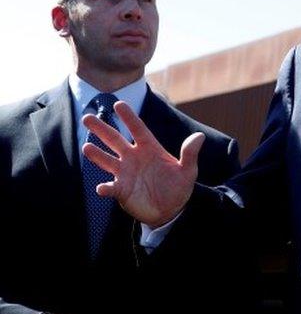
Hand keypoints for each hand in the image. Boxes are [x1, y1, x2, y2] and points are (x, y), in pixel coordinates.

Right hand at [82, 100, 200, 227]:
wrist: (170, 210)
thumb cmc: (178, 187)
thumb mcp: (187, 171)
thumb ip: (190, 154)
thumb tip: (199, 136)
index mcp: (149, 149)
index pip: (138, 129)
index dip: (129, 117)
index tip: (119, 104)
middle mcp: (133, 158)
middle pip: (115, 140)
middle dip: (102, 129)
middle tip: (87, 117)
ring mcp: (125, 173)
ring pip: (107, 161)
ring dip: (97, 155)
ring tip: (87, 147)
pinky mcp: (121, 190)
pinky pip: (110, 187)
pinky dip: (105, 187)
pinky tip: (101, 188)